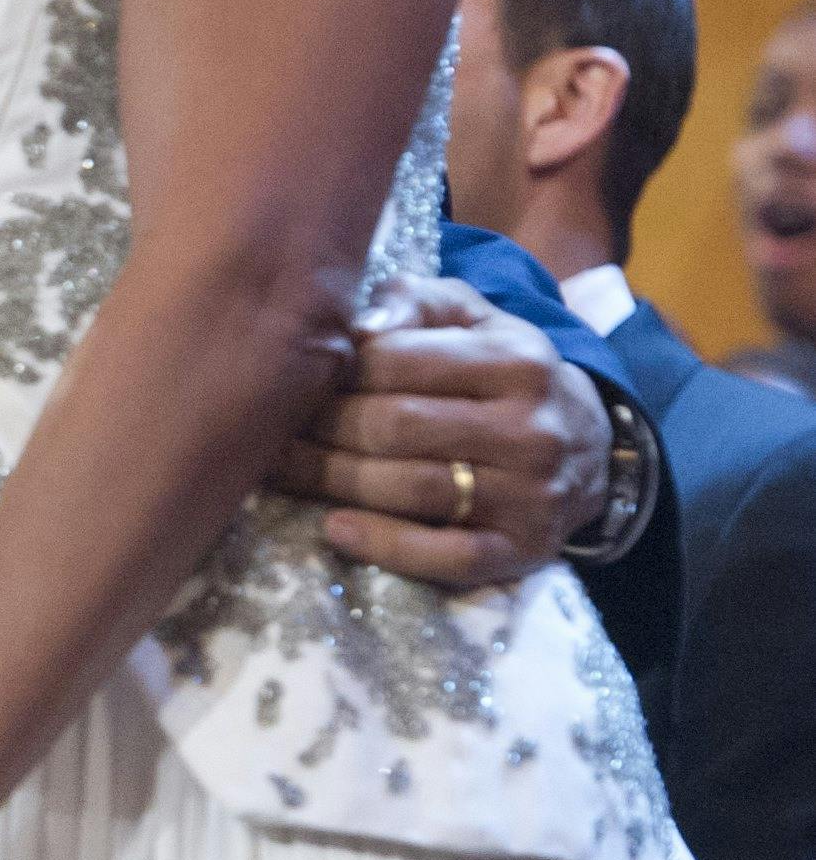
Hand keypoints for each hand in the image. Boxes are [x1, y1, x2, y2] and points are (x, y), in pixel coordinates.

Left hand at [267, 275, 606, 587]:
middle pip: (396, 427)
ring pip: (412, 489)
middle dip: (322, 426)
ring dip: (333, 481)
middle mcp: (531, 429)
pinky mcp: (526, 550)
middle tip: (271, 427)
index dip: (335, 370)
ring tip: (280, 468)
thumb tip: (361, 325)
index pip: (397, 360)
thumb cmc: (499, 370)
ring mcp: (533, 495)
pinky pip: (449, 558)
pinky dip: (387, 546)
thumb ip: (413, 301)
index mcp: (514, 360)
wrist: (588, 444)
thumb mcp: (469, 317)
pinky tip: (335, 529)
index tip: (290, 376)